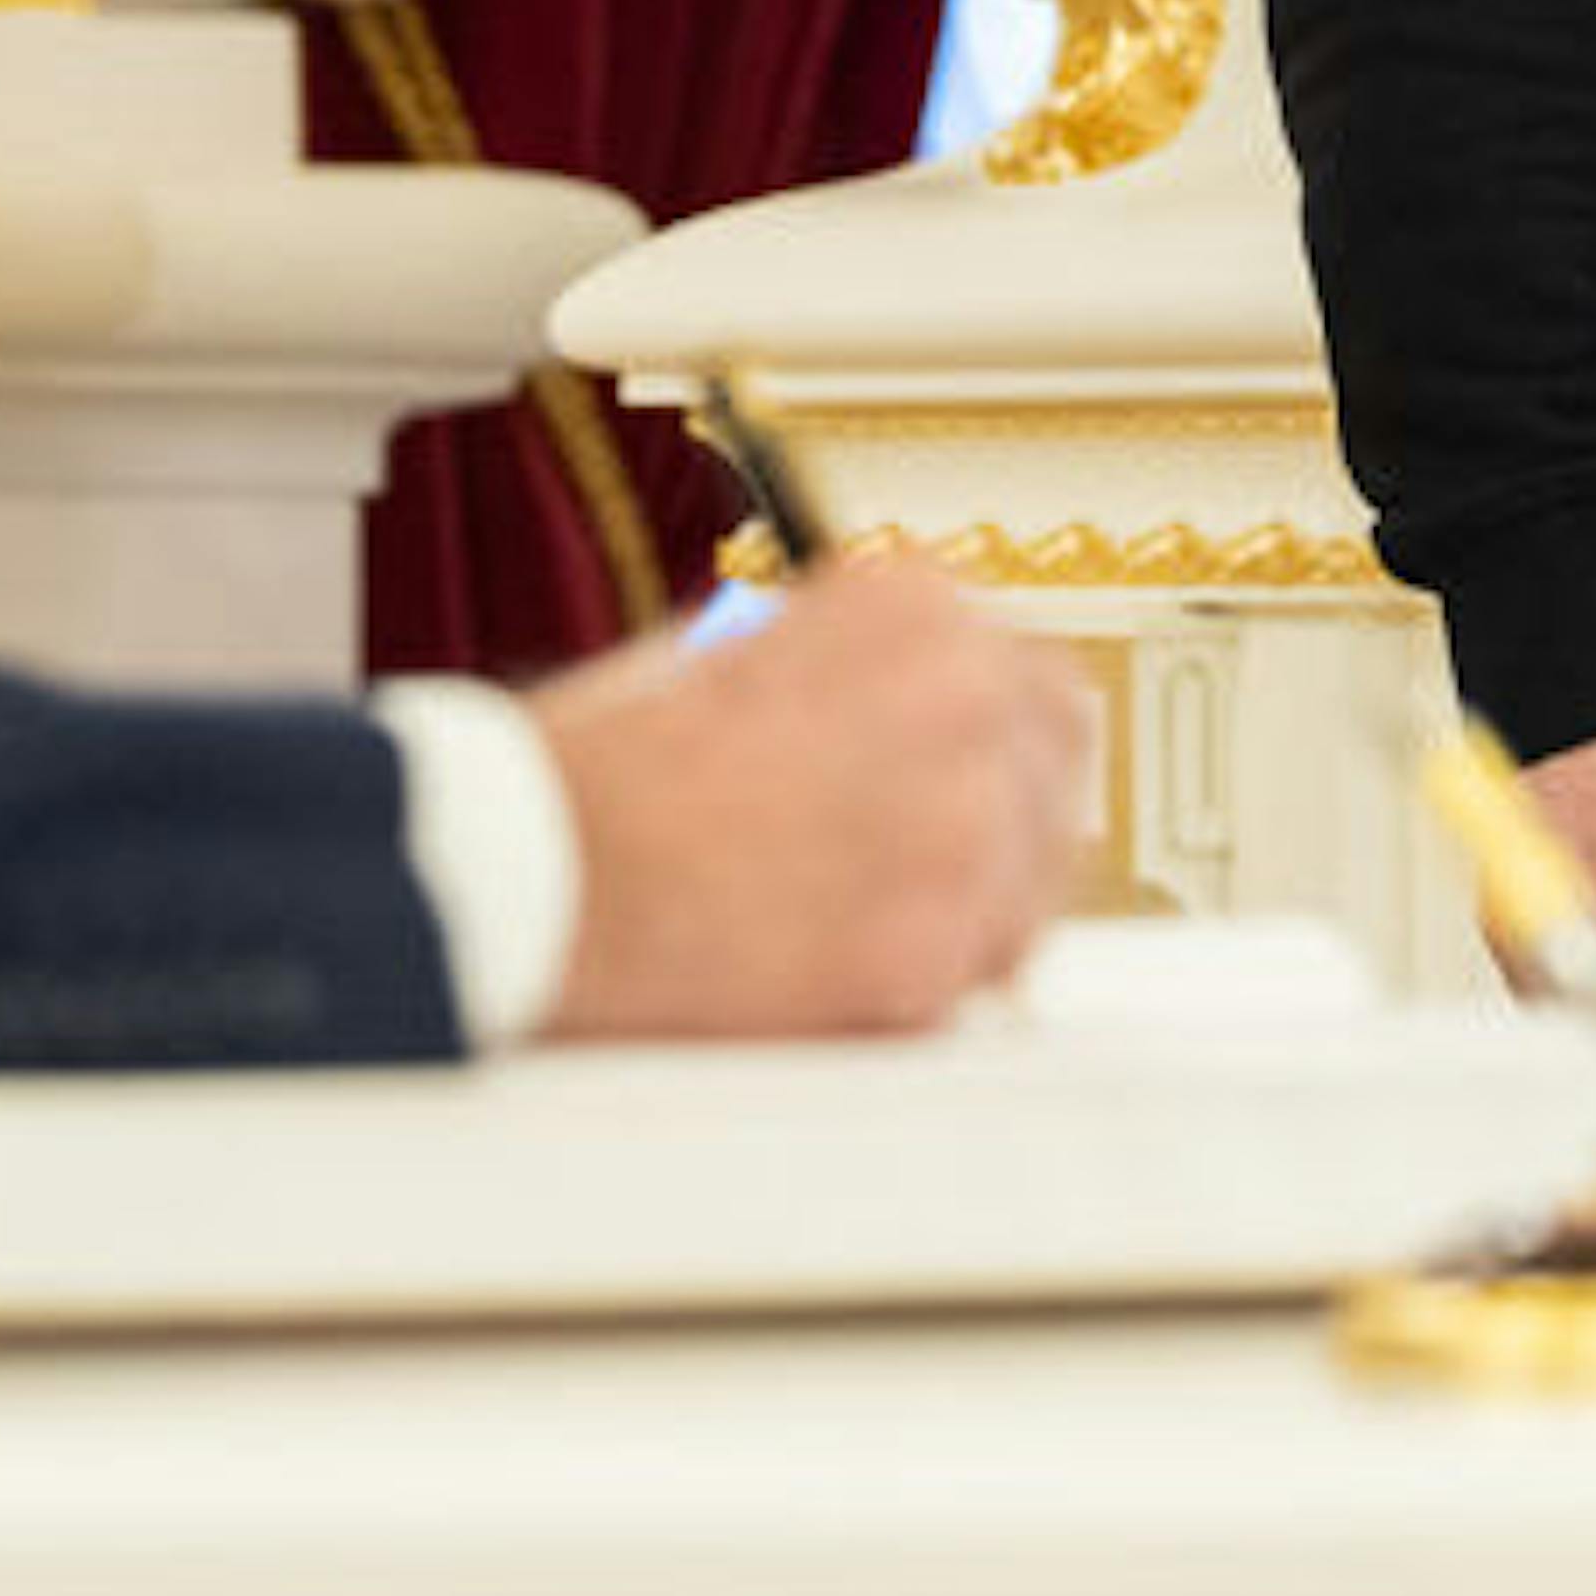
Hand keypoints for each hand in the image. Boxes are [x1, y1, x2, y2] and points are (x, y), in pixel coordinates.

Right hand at [534, 544, 1090, 1038]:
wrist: (540, 866)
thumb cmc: (605, 765)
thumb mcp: (735, 651)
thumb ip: (843, 673)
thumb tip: (894, 724)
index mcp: (914, 608)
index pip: (1027, 668)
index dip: (995, 731)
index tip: (969, 765)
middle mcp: (964, 699)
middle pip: (1056, 764)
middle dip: (1008, 809)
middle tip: (943, 853)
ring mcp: (961, 832)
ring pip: (1031, 881)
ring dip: (972, 904)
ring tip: (867, 919)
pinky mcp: (932, 954)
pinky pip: (969, 976)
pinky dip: (920, 987)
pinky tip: (842, 974)